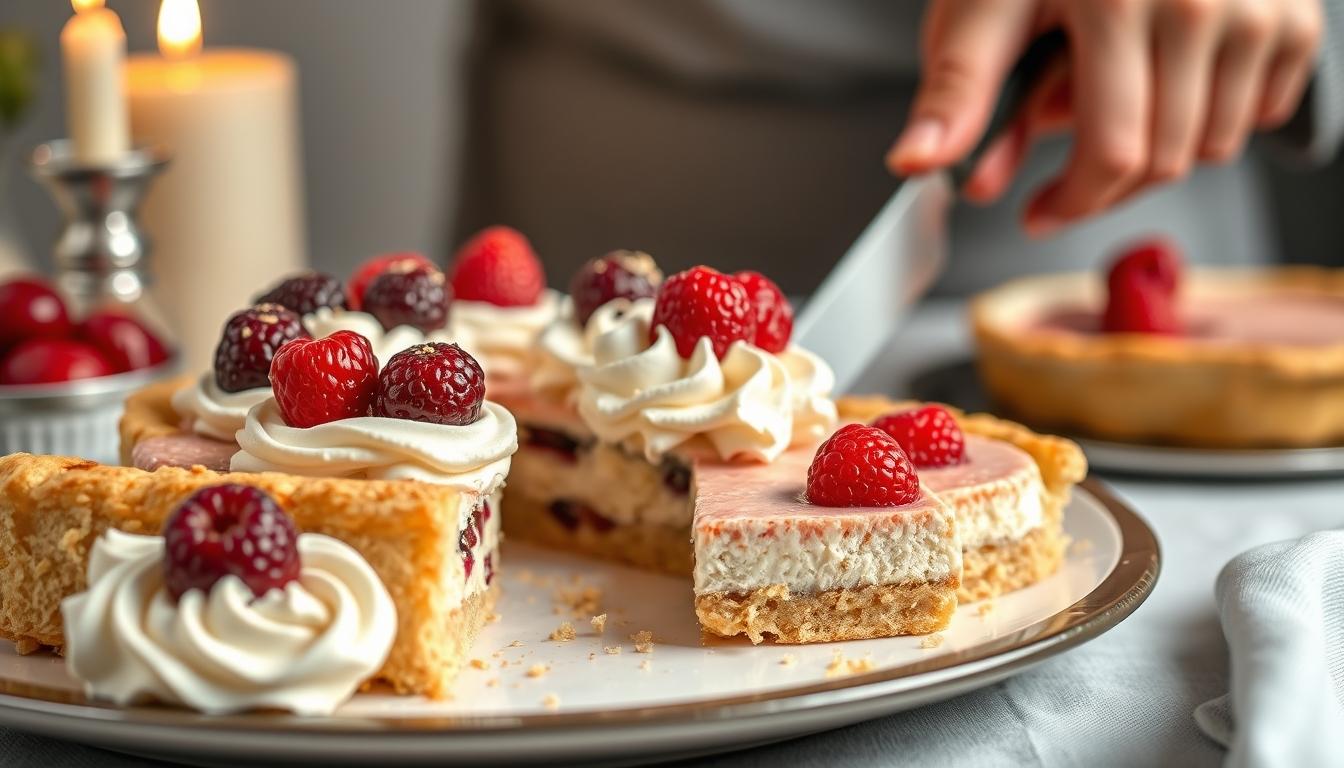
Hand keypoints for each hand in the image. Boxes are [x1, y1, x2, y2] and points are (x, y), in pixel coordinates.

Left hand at [888, 0, 1323, 235]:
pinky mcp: (1295, 17)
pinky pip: (1259, 114)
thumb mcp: (984, 5)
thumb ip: (957, 88)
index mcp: (1114, 0)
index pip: (1111, 151)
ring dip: (1156, 148)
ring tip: (1112, 96)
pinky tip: (1166, 80)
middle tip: (1062, 163)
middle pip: (1163, 160)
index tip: (1037, 212)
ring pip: (1213, 146)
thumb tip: (917, 160)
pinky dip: (1211, 116)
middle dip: (1102, 182)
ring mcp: (1256, 8)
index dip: (1070, 202)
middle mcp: (1196, 1)